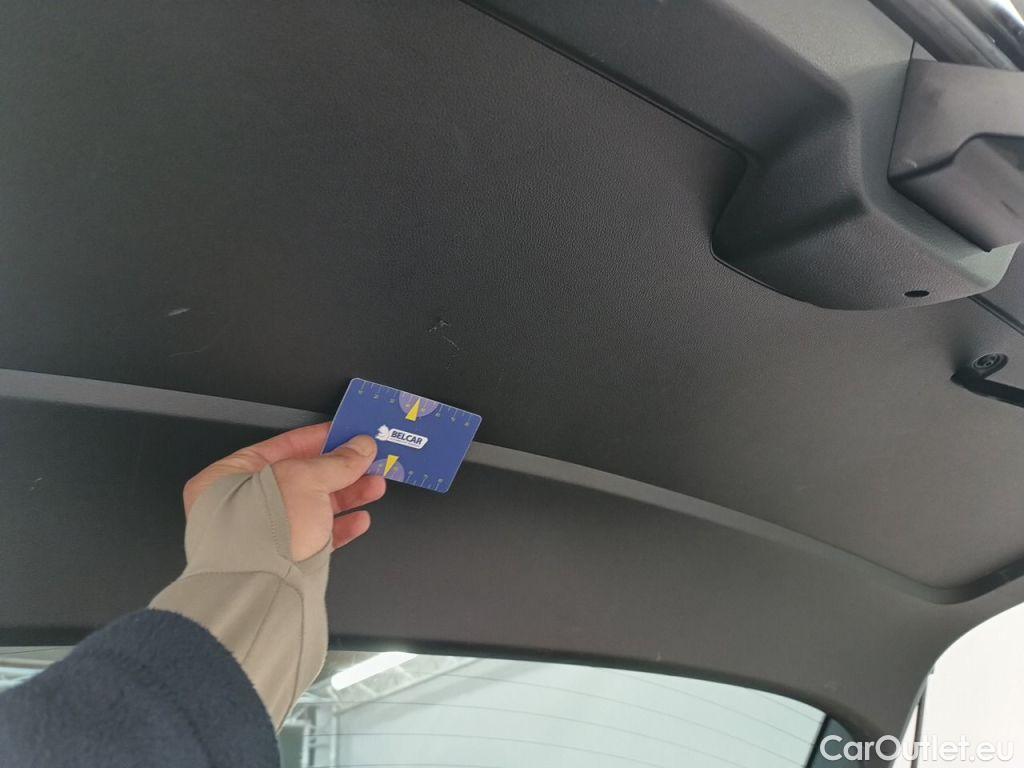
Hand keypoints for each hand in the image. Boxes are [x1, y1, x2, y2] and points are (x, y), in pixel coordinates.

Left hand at [182, 423, 384, 560]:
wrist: (260, 592)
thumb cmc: (261, 532)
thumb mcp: (306, 479)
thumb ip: (337, 461)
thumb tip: (360, 448)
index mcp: (229, 478)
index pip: (280, 448)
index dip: (318, 439)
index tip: (347, 435)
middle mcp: (240, 508)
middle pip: (300, 479)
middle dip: (340, 470)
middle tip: (367, 462)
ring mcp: (260, 538)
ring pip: (311, 509)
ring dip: (347, 497)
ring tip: (374, 487)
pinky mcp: (281, 563)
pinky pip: (315, 539)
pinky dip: (339, 528)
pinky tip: (359, 520)